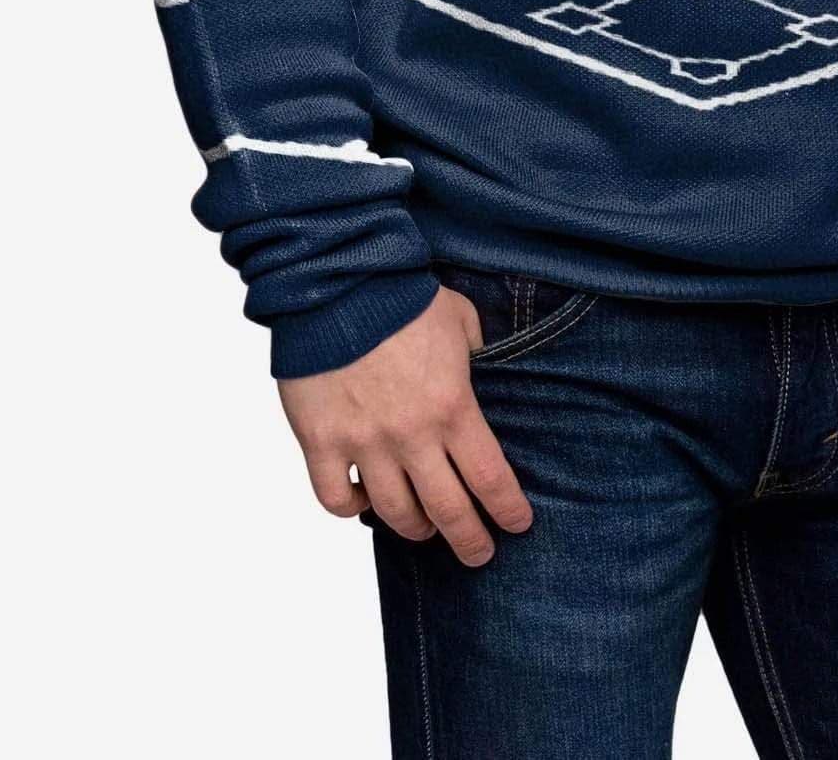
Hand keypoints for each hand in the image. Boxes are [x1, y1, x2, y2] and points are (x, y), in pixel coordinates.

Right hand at [278, 287, 531, 564]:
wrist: (336, 283)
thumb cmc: (401, 297)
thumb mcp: (460, 318)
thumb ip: (479, 351)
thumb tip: (488, 369)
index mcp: (452, 406)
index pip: (490, 479)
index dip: (507, 510)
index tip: (518, 526)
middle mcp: (411, 435)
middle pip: (448, 511)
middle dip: (470, 541)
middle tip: (480, 553)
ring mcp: (364, 443)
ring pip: (395, 514)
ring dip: (416, 530)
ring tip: (424, 530)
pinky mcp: (320, 442)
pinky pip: (335, 499)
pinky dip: (352, 509)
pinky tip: (363, 501)